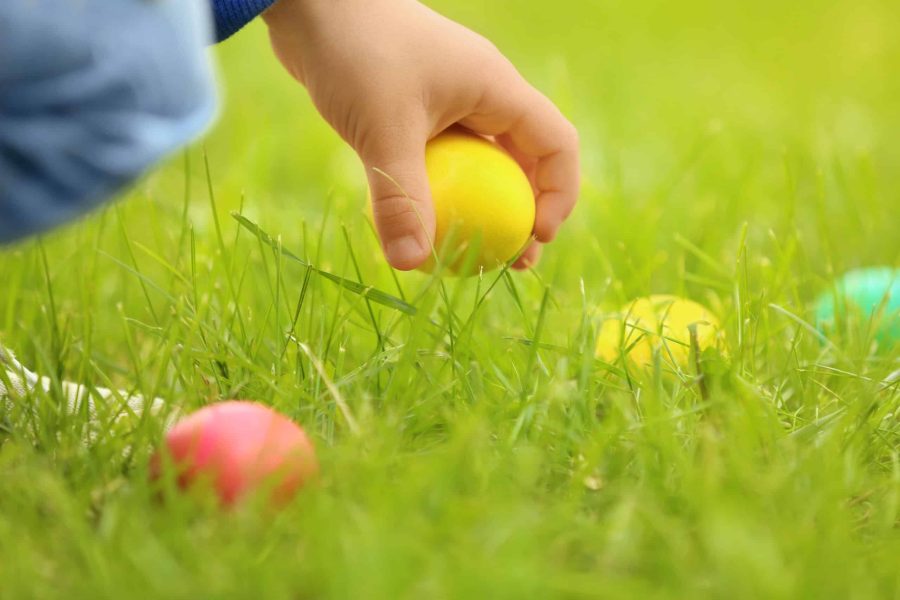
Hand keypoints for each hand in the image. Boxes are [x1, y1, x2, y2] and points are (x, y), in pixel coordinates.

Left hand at [263, 0, 579, 270]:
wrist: (308, 3)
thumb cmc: (355, 52)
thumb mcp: (382, 130)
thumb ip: (400, 199)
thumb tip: (411, 264)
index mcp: (496, 88)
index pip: (556, 143)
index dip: (559, 195)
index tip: (536, 238)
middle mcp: (481, 94)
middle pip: (524, 160)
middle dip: (524, 213)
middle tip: (509, 260)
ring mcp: (449, 101)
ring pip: (481, 163)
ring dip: (480, 206)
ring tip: (465, 250)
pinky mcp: (415, 110)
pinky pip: (442, 160)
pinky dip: (440, 193)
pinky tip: (419, 223)